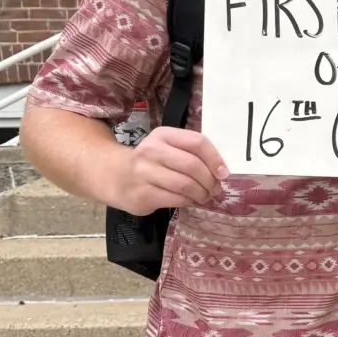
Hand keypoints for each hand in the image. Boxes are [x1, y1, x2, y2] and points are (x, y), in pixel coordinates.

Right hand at [109, 127, 229, 215]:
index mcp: (164, 135)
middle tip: (216, 189)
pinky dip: (188, 201)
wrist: (114, 176)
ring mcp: (144, 173)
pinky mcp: (142, 194)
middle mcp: (152, 151)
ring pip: (185, 184)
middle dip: (209, 180)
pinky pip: (174, 199)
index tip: (223, 173)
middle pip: (192, 165)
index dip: (215, 158)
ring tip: (205, 196)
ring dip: (201, 193)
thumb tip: (220, 171)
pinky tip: (190, 201)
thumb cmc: (150, 161)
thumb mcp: (167, 146)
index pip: (197, 142)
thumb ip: (190, 152)